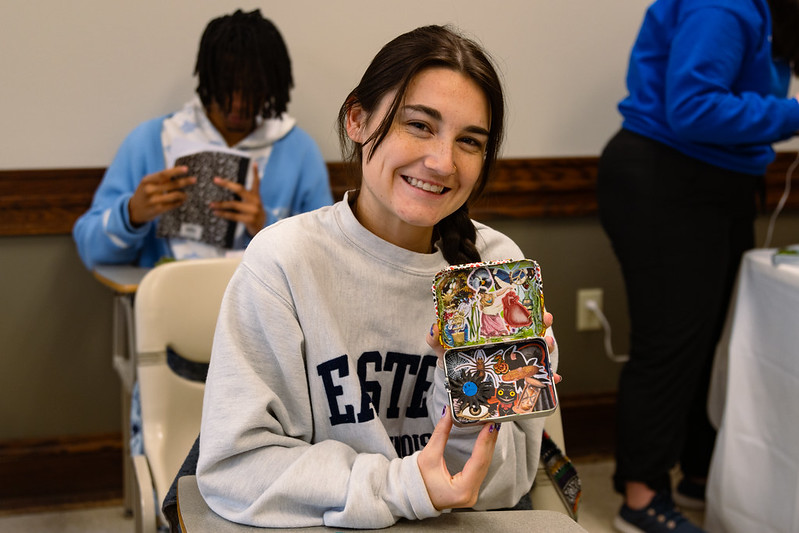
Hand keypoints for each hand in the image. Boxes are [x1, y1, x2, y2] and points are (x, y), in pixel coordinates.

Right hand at [128, 166, 195, 226]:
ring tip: (186, 194)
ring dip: (183, 194)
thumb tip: (179, 171)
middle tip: (194, 180)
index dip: (175, 171)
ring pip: (174, 195)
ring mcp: (153, 201)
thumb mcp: (148, 183)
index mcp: (147, 180)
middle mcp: (149, 190)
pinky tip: (182, 200)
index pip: (163, 174)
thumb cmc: (145, 193)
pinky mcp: (157, 210)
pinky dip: (180, 202)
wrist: (134, 210)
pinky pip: (173, 205)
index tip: (186, 169)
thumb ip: (160, 178)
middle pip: (171, 184)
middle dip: (185, 181)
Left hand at [209, 163, 265, 236]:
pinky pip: (233, 215)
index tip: (254, 163)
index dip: (255, 173)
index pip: (256, 182)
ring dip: (221, 204)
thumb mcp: (253, 204)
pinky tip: (216, 212)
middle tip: (216, 180)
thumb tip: (229, 189)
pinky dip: (223, 214)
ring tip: (211, 204)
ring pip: (233, 204)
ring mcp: (252, 210)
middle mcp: (255, 201)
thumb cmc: (253, 213)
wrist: (263, 229)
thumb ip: (246, 196)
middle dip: (226, 184)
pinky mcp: (249, 219)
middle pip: (239, 189)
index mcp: (256, 196)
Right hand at [417, 406, 500, 509]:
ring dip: (487, 447)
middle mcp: (470, 494)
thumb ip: (441, 434)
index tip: (489, 426)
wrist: (411, 496)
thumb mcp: (429, 456)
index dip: (484, 442)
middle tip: (492, 422)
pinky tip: (485, 442)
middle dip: (489, 441)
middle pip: (484, 463)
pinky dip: (483, 454)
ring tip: (490, 429)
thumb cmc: (417, 482)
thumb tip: (448, 414)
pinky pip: (480, 469)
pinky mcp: (470, 489)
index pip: (478, 461)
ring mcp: (471, 493)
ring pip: (484, 466)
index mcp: (461, 490)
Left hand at [426, 312, 561, 383]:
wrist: (457, 386)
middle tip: (547, 321)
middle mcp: (509, 344)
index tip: (538, 306)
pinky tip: (555, 378)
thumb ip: (436, 339)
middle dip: (544, 325)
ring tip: (549, 345)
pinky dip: (549, 378)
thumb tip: (434, 327)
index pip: (515, 317)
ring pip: (538, 351)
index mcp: (494, 332)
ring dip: (548, 347)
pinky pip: (537, 378)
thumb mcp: (445, 348)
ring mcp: (516, 361)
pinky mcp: (519, 380)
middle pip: (533, 331)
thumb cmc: (454, 361)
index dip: (529, 310)